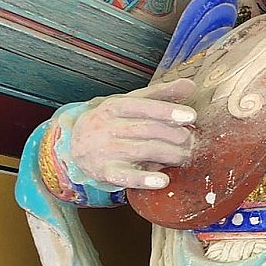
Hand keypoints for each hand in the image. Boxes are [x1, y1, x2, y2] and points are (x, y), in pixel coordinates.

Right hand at [69, 79, 196, 190]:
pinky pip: (125, 176)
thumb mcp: (130, 103)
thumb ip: (160, 94)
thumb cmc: (111, 121)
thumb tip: (190, 85)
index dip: (167, 110)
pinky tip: (162, 180)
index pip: (142, 106)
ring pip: (142, 151)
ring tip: (184, 156)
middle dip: (174, 135)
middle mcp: (106, 127)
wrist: (74, 143)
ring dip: (169, 154)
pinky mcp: (105, 172)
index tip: (191, 116)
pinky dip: (144, 179)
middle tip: (191, 140)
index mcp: (113, 107)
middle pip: (146, 129)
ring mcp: (104, 150)